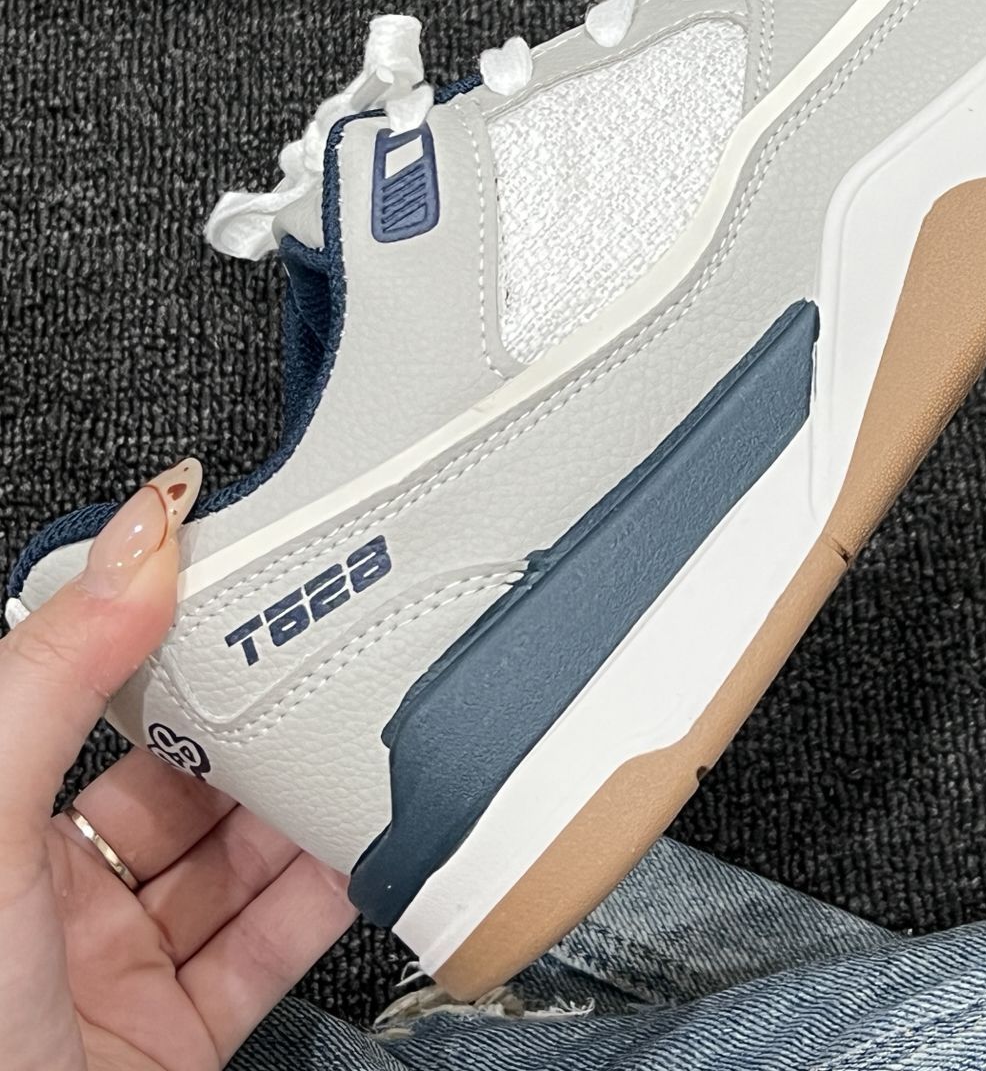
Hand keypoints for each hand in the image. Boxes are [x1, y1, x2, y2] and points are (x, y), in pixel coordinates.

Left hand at [0, 462, 356, 1069]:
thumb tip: (140, 536)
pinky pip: (268, 948)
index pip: (95, 698)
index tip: (247, 582)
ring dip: (302, 809)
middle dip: (257, 725)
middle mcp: (48, 893)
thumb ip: (59, 672)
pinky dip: (327, 898)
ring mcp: (116, 970)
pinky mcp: (176, 1038)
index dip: (170, 640)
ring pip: (233, 860)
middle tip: (330, 660)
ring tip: (363, 744)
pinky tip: (365, 850)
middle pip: (181, 779)